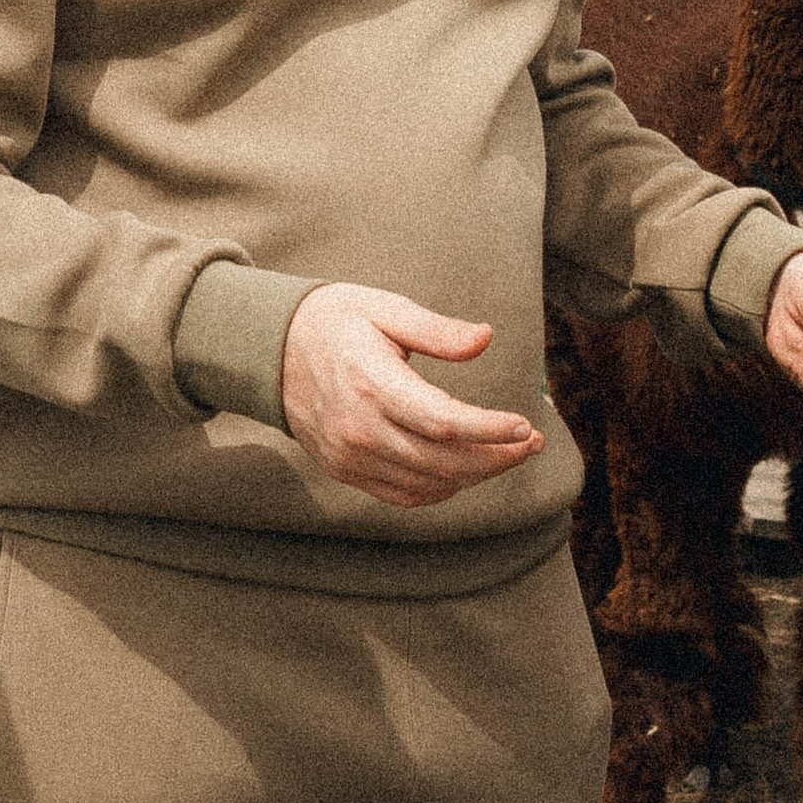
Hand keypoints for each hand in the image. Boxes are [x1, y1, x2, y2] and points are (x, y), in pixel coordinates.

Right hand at [279, 285, 543, 509]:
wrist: (270, 350)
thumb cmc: (335, 320)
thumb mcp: (385, 307)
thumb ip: (437, 329)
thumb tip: (485, 338)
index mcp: (370, 383)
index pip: (441, 422)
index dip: (488, 430)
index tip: (525, 426)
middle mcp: (358, 428)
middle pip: (442, 462)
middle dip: (496, 457)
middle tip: (533, 442)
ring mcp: (349, 456)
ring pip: (427, 483)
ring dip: (476, 475)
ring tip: (510, 453)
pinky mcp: (345, 470)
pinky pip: (402, 494)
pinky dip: (441, 488)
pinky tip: (466, 470)